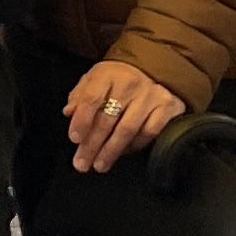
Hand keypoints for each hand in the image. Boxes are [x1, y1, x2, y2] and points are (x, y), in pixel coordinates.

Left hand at [64, 57, 185, 172]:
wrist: (153, 69)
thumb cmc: (117, 79)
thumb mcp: (94, 79)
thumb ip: (80, 96)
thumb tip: (69, 113)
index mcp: (107, 74)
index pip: (91, 99)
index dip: (81, 120)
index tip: (74, 139)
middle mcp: (129, 84)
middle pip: (107, 119)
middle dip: (92, 144)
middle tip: (82, 163)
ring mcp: (150, 95)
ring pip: (127, 129)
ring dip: (111, 151)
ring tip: (100, 165)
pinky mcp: (167, 107)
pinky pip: (149, 132)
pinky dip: (134, 145)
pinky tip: (123, 153)